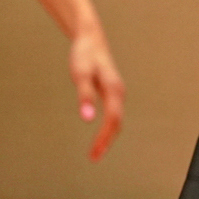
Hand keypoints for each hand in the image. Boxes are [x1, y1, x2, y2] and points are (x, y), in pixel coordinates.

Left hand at [69, 27, 123, 161]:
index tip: (94, 153)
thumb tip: (87, 120)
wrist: (90, 39)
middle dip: (106, 141)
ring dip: (107, 137)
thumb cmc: (84, 56)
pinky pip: (113, 115)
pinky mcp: (112, 93)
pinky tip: (99, 136)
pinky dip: (107, 128)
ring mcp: (117, 93)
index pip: (113, 120)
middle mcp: (119, 93)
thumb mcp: (80, 74)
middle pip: (117, 123)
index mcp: (114, 90)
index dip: (104, 138)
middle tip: (93, 158)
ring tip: (95, 152)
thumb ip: (84, 96)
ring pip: (117, 120)